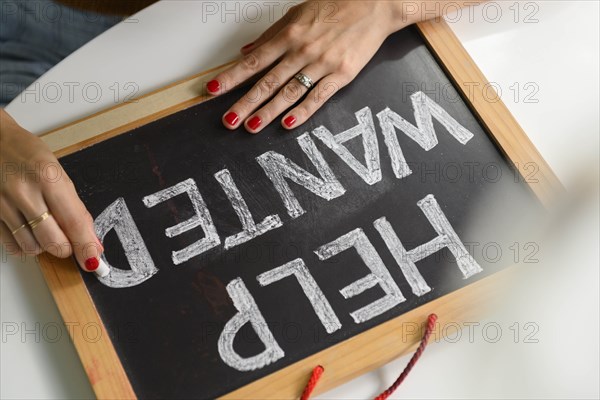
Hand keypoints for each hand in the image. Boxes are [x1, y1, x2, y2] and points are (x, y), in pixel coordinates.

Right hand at [0, 109, 102, 272]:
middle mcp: (24, 192)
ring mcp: (3, 203)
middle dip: (66, 248)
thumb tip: (89, 237)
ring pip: (32, 247)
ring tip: (45, 229)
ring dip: (44, 246)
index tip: (93, 259)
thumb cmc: (25, 152)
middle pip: (53, 241)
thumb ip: (72, 205)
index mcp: (48, 177)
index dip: (86, 245)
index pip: (74, 222)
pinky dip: (24, 245)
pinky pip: (11, 245)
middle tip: (70, 242)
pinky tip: (29, 232)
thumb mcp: (56, 171)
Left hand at [207, 0, 410, 132]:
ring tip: (251, 126)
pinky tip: (287, 123)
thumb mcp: (297, 13)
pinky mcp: (341, 75)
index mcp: (290, 34)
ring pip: (289, 92)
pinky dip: (302, 111)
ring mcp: (322, 64)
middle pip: (267, 81)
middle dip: (245, 102)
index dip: (232, 77)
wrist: (374, 4)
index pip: (254, 61)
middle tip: (228, 120)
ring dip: (268, 112)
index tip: (214, 90)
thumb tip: (247, 51)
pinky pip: (318, 97)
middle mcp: (303, 50)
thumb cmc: (335, 6)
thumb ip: (271, 35)